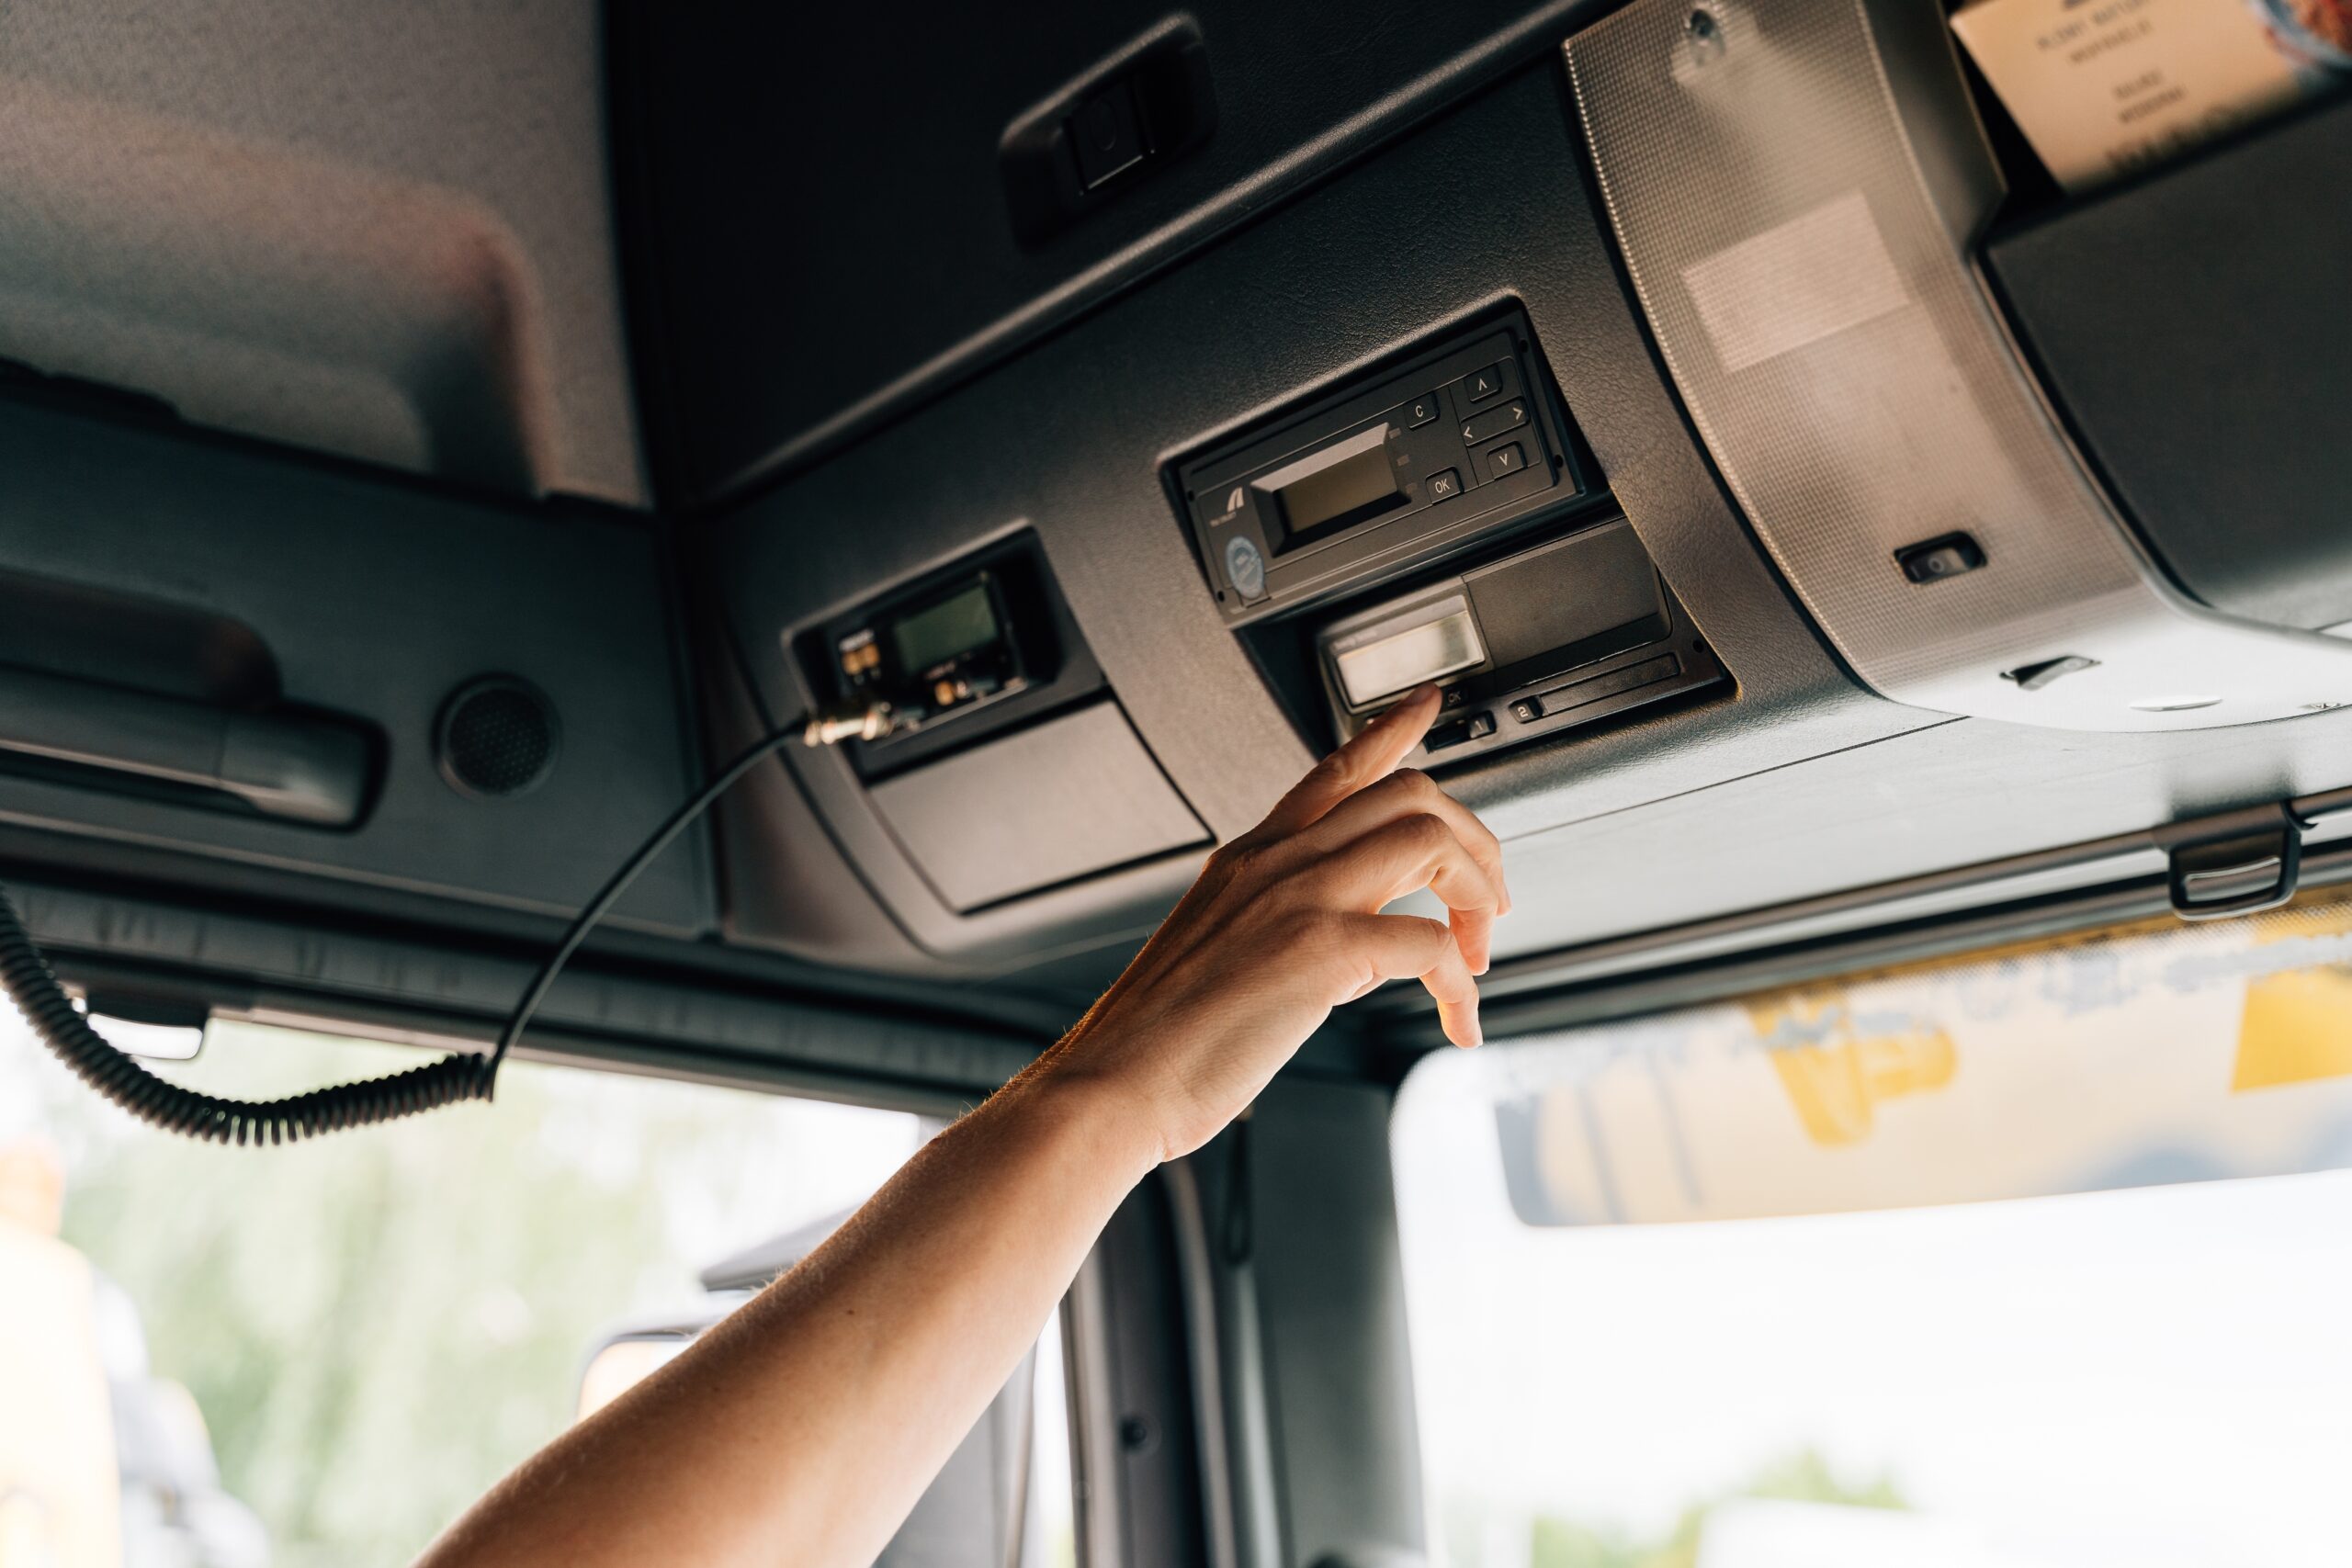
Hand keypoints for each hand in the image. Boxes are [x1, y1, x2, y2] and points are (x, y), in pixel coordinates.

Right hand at [1044, 684, 1508, 1162]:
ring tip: (1475, 959)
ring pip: (1429, 843)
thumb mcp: (1224, 953)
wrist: (1114, 1081)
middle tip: (1485, 905)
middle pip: (1408, 794)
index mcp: (1250, 857)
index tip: (1428, 706)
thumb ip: (1295, 929)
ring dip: (1476, 897)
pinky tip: (1457, 1020)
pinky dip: (1461, 985)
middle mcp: (1278, 862)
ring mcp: (1299, 898)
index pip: (1333, 770)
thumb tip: (1366, 948)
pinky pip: (1431, 944)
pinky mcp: (1321, 950)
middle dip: (1472, 842)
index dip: (1389, 731)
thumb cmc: (1162, 1037)